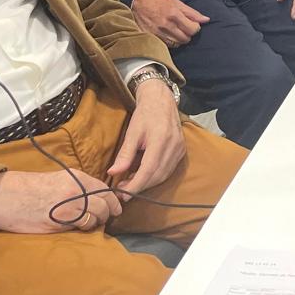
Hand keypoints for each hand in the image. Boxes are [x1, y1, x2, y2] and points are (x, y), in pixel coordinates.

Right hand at [0, 168, 122, 233]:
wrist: (5, 198)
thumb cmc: (28, 189)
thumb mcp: (57, 179)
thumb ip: (77, 186)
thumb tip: (94, 196)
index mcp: (76, 177)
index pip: (104, 188)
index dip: (113, 199)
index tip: (115, 205)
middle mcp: (77, 189)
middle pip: (106, 202)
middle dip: (110, 211)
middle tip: (108, 217)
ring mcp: (70, 206)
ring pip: (98, 215)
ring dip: (99, 221)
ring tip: (92, 223)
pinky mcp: (61, 222)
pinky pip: (84, 226)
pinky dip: (86, 228)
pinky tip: (81, 228)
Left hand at [107, 80, 186, 196]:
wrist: (161, 100)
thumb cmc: (145, 114)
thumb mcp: (132, 132)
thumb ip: (124, 154)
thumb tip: (113, 173)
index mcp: (161, 140)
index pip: (149, 170)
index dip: (136, 185)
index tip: (122, 194)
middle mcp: (174, 146)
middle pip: (157, 176)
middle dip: (139, 187)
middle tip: (122, 190)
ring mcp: (180, 149)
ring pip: (164, 175)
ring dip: (147, 183)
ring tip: (130, 184)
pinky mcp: (181, 151)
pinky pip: (168, 170)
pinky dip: (155, 176)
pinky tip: (143, 175)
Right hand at [129, 0, 208, 46]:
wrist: (135, 2)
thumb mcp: (175, 1)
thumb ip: (191, 12)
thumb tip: (205, 19)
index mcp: (174, 15)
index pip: (193, 29)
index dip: (196, 28)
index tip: (193, 24)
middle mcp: (167, 25)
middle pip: (186, 38)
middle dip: (188, 34)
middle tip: (185, 28)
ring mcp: (158, 33)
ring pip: (176, 44)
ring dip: (179, 39)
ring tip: (177, 32)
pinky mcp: (151, 38)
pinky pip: (165, 45)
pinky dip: (170, 42)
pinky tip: (169, 35)